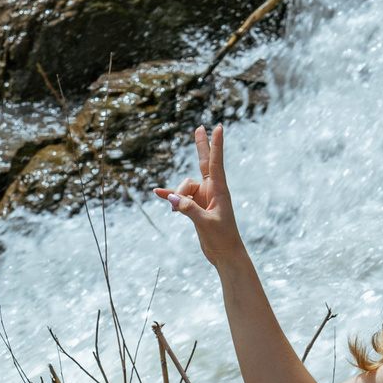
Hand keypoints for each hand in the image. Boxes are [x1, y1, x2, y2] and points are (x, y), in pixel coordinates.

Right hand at [154, 125, 245, 270]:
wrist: (225, 254)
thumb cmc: (222, 239)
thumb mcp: (205, 223)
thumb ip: (189, 209)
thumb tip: (172, 198)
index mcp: (219, 191)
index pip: (216, 163)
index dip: (216, 145)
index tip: (219, 127)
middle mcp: (212, 191)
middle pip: (204, 163)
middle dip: (201, 146)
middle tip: (200, 127)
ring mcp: (203, 198)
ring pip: (184, 187)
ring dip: (177, 196)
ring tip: (176, 212)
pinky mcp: (195, 207)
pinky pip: (179, 198)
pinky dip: (170, 196)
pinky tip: (157, 193)